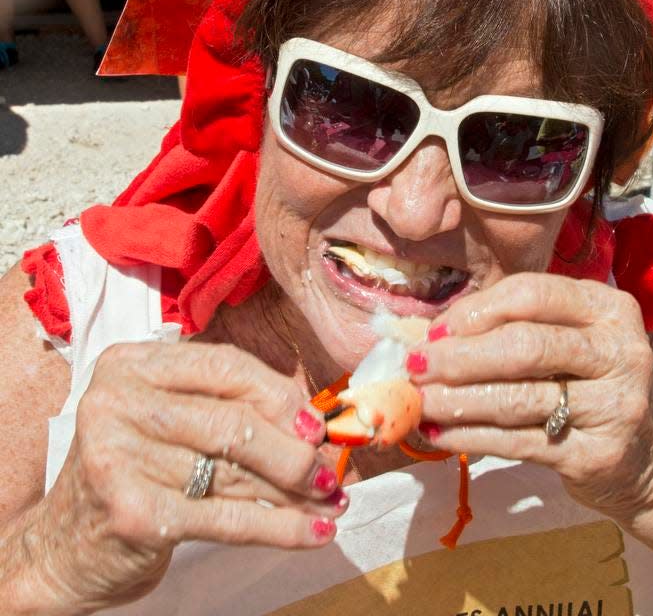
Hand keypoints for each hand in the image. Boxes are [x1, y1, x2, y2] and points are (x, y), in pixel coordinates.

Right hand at [34, 341, 344, 612]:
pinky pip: (227, 518)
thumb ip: (228, 408)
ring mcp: (119, 457)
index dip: (280, 395)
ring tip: (331, 501)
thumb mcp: (169, 421)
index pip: (225, 366)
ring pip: (235, 473)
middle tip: (330, 471)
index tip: (318, 423)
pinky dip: (279, 527)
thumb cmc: (135, 471)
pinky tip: (313, 532)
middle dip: (294, 451)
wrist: (63, 547)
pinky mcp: (132, 512)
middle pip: (233, 422)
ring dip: (295, 493)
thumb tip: (314, 424)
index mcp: (132, 364)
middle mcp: (118, 402)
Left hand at [410, 274, 652, 521]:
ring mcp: (615, 405)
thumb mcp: (572, 341)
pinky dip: (472, 436)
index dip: (477, 310)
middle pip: (525, 345)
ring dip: (458, 399)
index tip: (436, 329)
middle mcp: (620, 350)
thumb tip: (433, 333)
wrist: (649, 460)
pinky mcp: (599, 455)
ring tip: (419, 401)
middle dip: (461, 356)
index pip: (532, 294)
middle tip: (417, 366)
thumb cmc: (591, 386)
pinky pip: (520, 442)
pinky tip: (441, 433)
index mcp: (608, 308)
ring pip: (519, 398)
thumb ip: (517, 327)